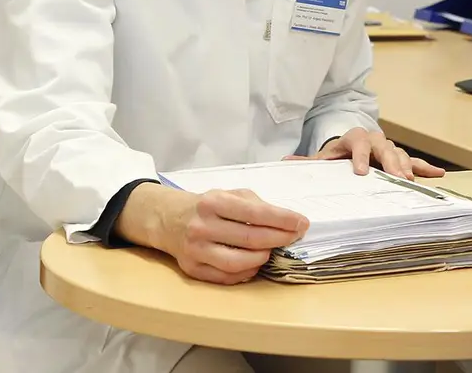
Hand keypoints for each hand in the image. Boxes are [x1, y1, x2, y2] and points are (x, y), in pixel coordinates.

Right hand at [163, 187, 309, 284]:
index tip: (302, 223)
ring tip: (272, 250)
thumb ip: (256, 205)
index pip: (255, 214)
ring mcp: (196, 250)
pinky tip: (255, 262)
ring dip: (263, 258)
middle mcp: (202, 226)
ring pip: (240, 262)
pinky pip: (227, 277)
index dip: (283, 220)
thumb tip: (287, 222)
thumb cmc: (207, 206)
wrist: (169, 219)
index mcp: (213, 202)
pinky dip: (247, 272)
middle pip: (251, 239)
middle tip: (295, 236)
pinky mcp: (193, 270)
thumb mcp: (230, 194)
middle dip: (280, 238)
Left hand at [287, 127, 445, 179]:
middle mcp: (374, 140)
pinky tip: (439, 174)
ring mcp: (388, 149)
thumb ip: (306, 161)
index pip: (358, 143)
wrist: (351, 146)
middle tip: (397, 178)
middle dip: (391, 163)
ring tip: (411, 181)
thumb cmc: (337, 155)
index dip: (361, 156)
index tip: (362, 172)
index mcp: (353, 138)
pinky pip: (414, 162)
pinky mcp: (399, 158)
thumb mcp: (322, 158)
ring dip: (407, 167)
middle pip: (385, 148)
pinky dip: (425, 167)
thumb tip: (284, 161)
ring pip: (400, 154)